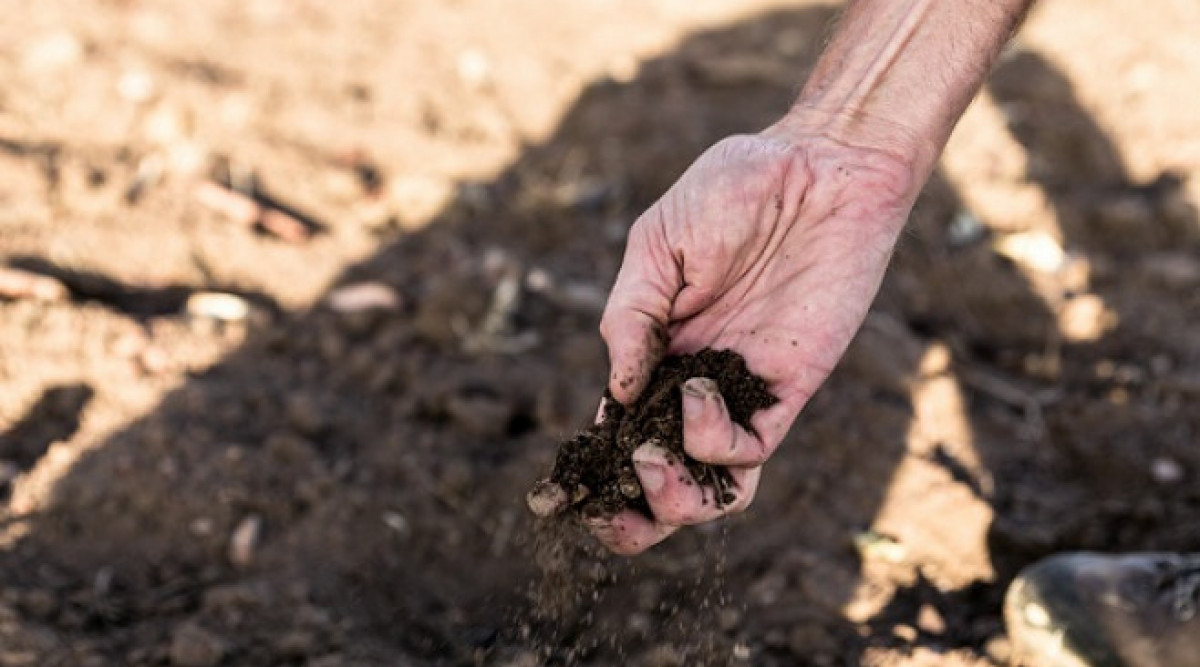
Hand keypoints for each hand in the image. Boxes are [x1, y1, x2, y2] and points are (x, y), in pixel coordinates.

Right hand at [591, 116, 918, 553]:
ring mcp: (741, 390)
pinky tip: (694, 392)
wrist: (823, 165)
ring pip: (710, 485)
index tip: (557, 497)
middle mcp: (694, 383)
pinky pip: (751, 448)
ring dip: (672, 500)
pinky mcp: (788, 387)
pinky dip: (712, 441)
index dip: (590, 472)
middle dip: (630, 515)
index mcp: (655, 352)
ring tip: (649, 463)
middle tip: (606, 511)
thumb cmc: (735, 189)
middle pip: (662, 477)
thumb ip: (630, 318)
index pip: (618, 432)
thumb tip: (612, 395)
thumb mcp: (657, 245)